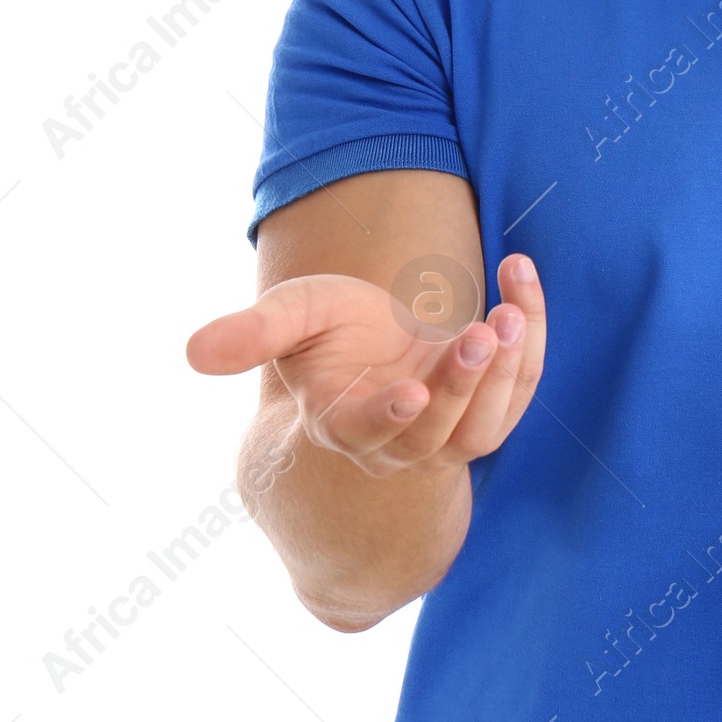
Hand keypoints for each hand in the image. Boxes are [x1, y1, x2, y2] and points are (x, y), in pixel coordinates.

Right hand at [186, 253, 545, 479]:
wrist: (381, 339)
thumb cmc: (331, 330)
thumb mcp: (293, 318)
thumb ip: (251, 334)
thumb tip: (190, 352)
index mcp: (342, 423)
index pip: (366, 434)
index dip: (387, 417)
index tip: (409, 390)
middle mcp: (398, 442)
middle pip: (437, 432)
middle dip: (462, 382)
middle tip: (482, 330)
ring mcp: (449, 435)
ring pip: (484, 425)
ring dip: (505, 371)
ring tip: (509, 310)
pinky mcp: (489, 413)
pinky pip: (519, 389)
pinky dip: (530, 340)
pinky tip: (519, 279)